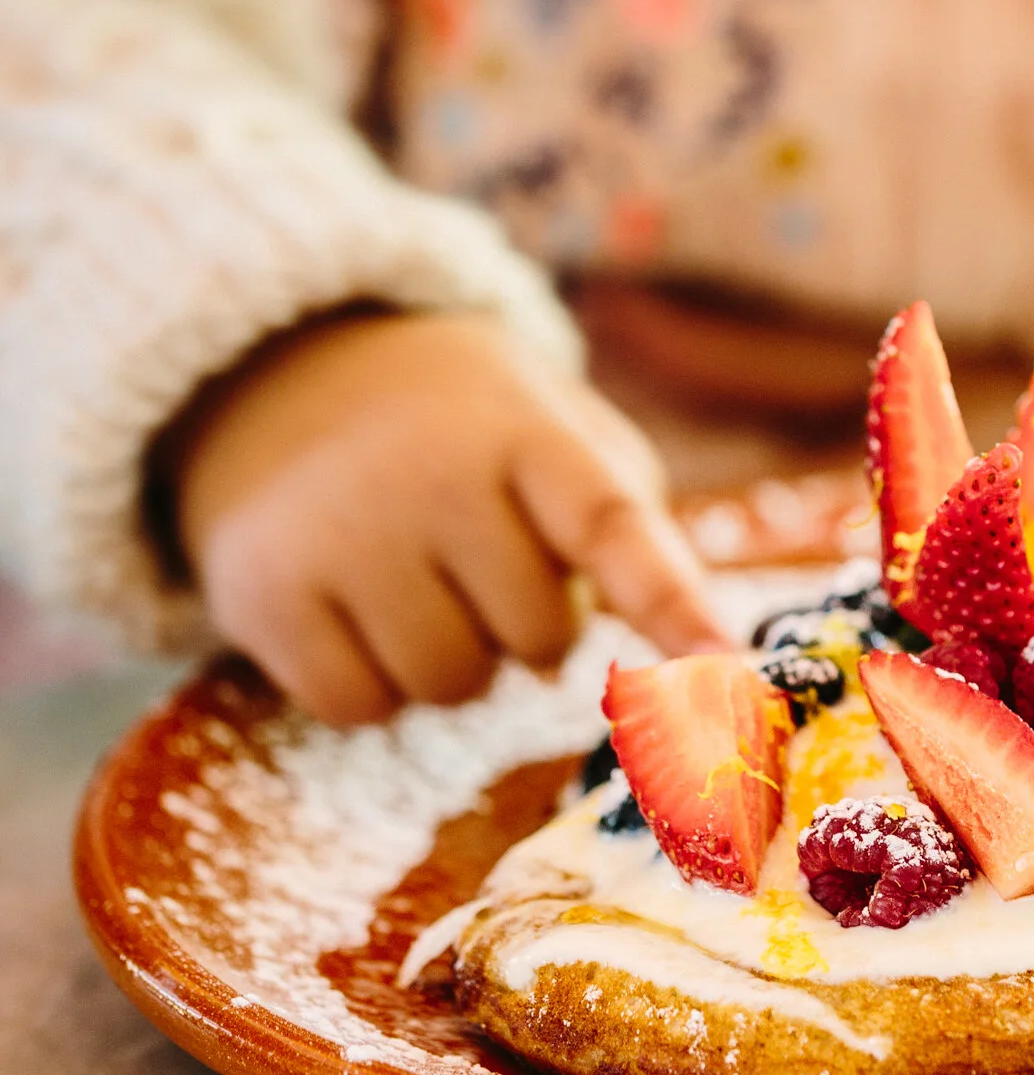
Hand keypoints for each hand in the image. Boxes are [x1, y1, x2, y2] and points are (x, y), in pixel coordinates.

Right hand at [171, 312, 730, 725]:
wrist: (280, 368)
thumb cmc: (460, 431)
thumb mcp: (553, 429)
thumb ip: (623, 522)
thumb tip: (686, 656)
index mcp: (528, 431)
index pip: (613, 526)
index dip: (672, 603)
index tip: (726, 668)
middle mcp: (434, 477)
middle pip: (536, 641)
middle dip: (524, 627)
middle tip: (481, 564)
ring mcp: (344, 535)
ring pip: (450, 686)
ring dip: (451, 662)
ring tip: (416, 581)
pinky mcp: (267, 593)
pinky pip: (360, 706)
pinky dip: (371, 687)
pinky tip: (354, 614)